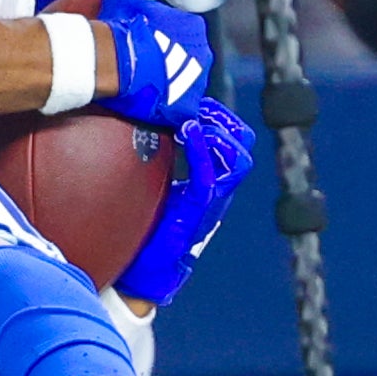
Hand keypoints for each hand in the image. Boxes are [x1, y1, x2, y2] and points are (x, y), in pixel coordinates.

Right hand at [96, 0, 210, 129]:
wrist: (116, 60)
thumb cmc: (122, 29)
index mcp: (194, 26)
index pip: (182, 35)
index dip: (163, 41)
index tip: (147, 44)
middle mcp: (203, 52)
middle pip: (186, 60)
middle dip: (168, 64)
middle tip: (145, 66)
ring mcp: (198, 81)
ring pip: (184, 85)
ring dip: (169, 86)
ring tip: (145, 87)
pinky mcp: (187, 106)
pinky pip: (181, 109)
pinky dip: (169, 109)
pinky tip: (152, 106)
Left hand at [116, 98, 255, 305]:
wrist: (139, 274)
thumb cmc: (140, 231)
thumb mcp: (149, 187)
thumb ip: (153, 162)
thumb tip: (134, 125)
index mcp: (207, 182)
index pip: (231, 142)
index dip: (218, 117)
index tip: (193, 101)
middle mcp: (215, 191)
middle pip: (242, 147)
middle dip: (224, 120)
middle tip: (197, 106)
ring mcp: (210, 204)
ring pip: (236, 160)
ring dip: (217, 133)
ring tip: (192, 119)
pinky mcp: (197, 214)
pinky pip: (211, 177)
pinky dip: (202, 151)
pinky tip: (187, 132)